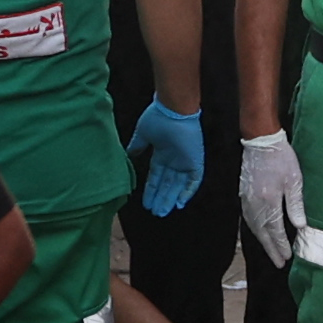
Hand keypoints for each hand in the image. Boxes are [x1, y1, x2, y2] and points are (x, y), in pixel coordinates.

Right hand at [127, 96, 205, 218]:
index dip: (151, 190)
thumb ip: (137, 146)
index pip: (156, 176)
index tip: (145, 203)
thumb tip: (128, 155)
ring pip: (178, 186)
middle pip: (167, 184)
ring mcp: (185, 161)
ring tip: (162, 212)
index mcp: (162, 153)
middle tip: (155, 213)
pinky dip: (187, 192)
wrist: (173, 109)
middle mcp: (174, 160)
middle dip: (161, 198)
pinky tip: (178, 203)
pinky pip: (194, 181)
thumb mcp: (143, 134)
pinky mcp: (195, 161)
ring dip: (170, 199)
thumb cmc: (157, 118)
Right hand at [238, 128, 306, 268]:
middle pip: (262, 232)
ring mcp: (246, 199)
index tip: (287, 257)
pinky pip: (248, 218)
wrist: (260, 140)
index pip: (275, 229)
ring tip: (271, 252)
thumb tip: (300, 226)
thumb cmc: (281, 158)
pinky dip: (254, 229)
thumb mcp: (294, 180)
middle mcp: (255, 203)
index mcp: (269, 200)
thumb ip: (296, 205)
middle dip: (271, 249)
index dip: (281, 245)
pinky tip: (259, 233)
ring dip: (262, 241)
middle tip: (278, 263)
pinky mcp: (243, 194)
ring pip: (253, 227)